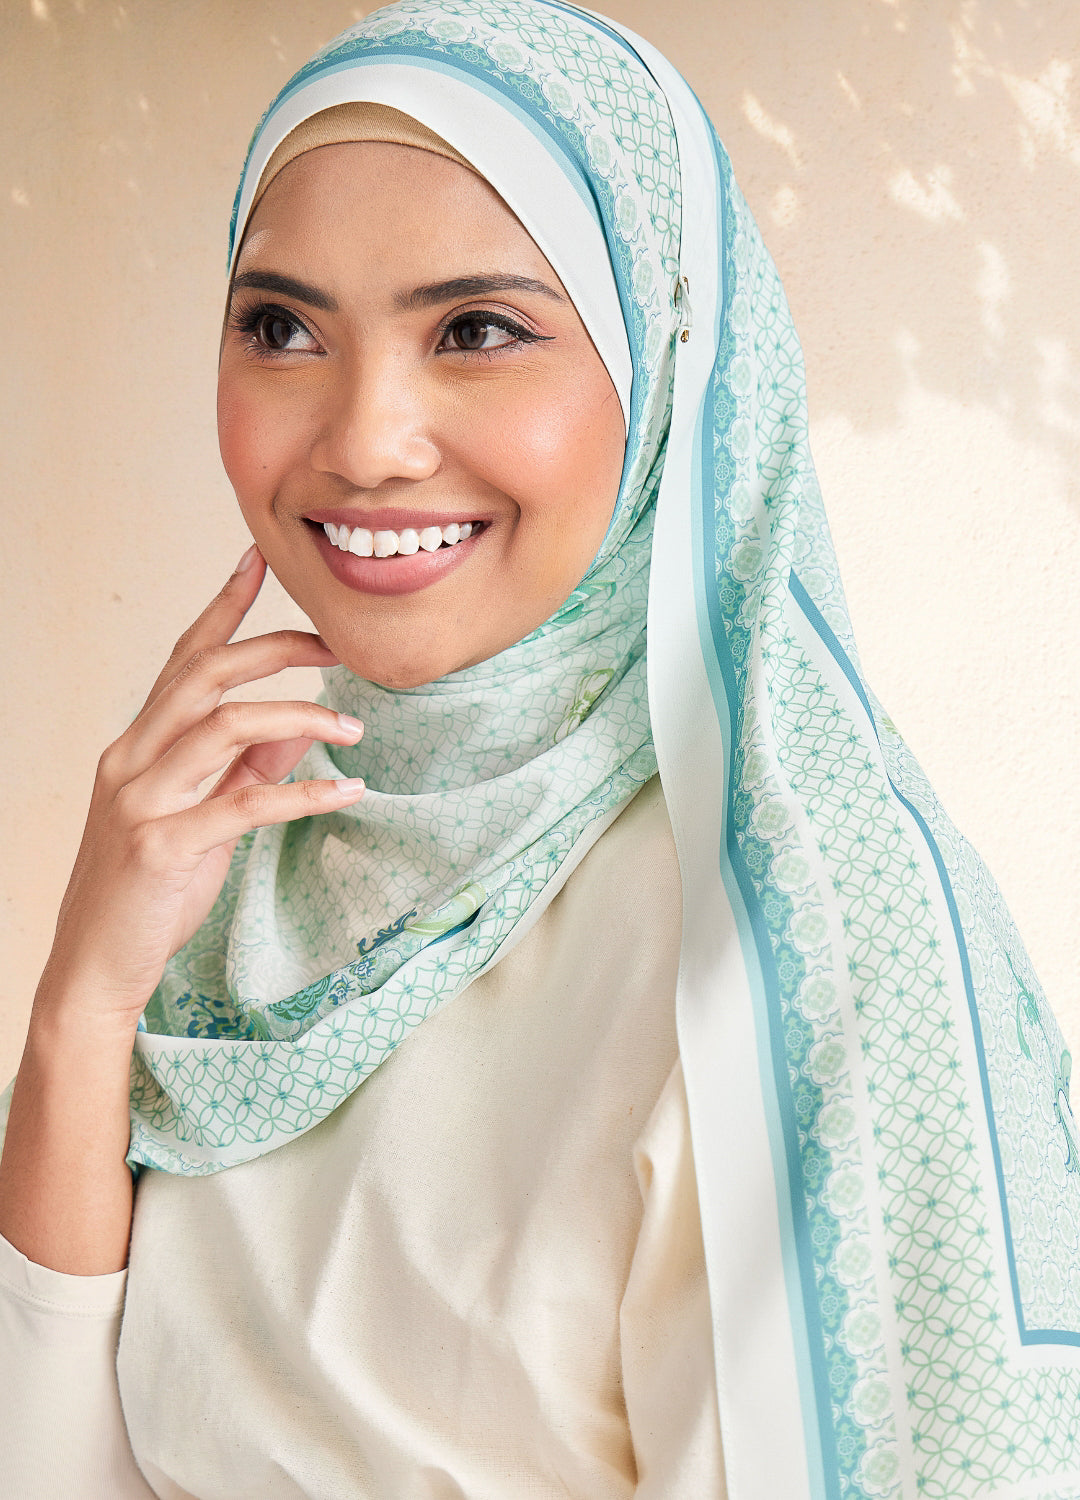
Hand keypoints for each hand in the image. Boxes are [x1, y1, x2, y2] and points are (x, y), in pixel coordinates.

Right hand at [36, 544, 365, 1030]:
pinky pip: (244, 803)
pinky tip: (346, 790)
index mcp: (137, 745)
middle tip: (341, 648)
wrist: (95, 968)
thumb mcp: (202, 816)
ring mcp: (140, 800)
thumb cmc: (149, 892)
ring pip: (224, 726)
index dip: (222, 606)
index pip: (182, 658)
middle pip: (204, 673)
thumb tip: (302, 723)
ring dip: (299, 716)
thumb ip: (246, 767)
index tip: (257, 560)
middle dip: (277, 648)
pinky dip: (303, 792)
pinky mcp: (161, 846)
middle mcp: (130, 759)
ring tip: (355, 729)